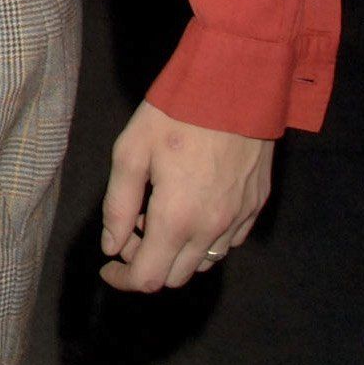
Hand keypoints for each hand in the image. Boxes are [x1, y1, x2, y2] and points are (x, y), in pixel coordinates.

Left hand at [99, 100, 271, 292]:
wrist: (236, 85)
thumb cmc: (176, 113)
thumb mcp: (131, 152)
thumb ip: (118, 205)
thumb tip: (111, 246)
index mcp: (177, 219)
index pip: (148, 278)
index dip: (122, 279)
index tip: (107, 266)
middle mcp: (212, 229)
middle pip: (176, 277)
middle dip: (147, 263)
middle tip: (132, 228)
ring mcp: (239, 219)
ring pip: (204, 262)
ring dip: (177, 252)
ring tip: (161, 214)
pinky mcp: (256, 206)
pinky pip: (228, 241)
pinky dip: (205, 239)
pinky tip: (192, 207)